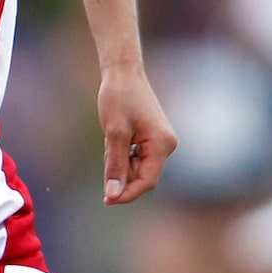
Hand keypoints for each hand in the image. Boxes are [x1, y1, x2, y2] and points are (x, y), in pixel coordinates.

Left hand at [98, 65, 175, 204]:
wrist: (123, 72)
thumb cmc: (119, 98)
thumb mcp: (114, 133)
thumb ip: (115, 165)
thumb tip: (113, 195)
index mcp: (162, 144)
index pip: (148, 181)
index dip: (128, 193)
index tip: (107, 200)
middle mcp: (166, 145)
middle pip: (142, 176)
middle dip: (121, 174)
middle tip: (106, 155)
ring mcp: (159, 142)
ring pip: (136, 167)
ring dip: (118, 162)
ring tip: (110, 139)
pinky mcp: (151, 138)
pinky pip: (135, 157)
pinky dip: (120, 154)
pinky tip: (113, 138)